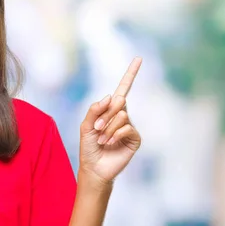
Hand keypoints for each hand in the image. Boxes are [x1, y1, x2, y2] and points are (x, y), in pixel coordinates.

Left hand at [79, 57, 142, 184]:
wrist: (93, 167)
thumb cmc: (88, 146)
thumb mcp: (85, 125)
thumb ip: (95, 109)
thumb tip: (111, 95)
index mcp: (110, 110)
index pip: (122, 89)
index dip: (130, 74)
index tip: (138, 58)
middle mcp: (122, 115)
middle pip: (119, 101)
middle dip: (105, 114)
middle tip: (96, 128)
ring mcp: (129, 126)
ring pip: (122, 115)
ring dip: (108, 127)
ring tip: (101, 139)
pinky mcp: (134, 138)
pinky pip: (127, 127)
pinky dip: (115, 134)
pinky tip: (108, 143)